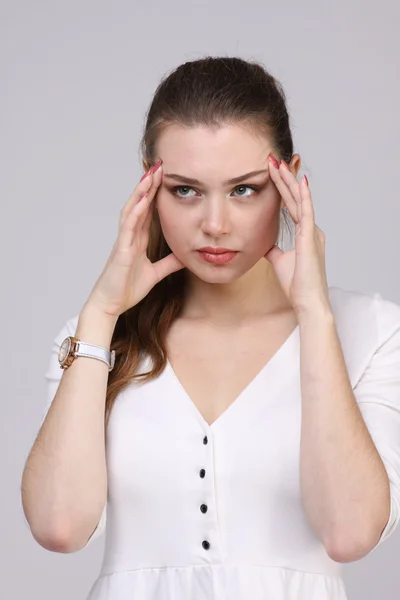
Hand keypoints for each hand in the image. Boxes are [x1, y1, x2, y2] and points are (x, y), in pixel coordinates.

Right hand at [86, 160, 184, 317]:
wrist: (110, 305)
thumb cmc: (127, 289)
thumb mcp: (156, 274)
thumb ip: (169, 263)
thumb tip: (186, 256)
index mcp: (137, 240)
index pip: (147, 211)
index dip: (155, 193)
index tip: (165, 176)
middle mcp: (130, 236)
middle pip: (139, 204)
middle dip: (149, 185)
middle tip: (160, 164)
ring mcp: (124, 242)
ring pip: (132, 210)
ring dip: (141, 192)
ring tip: (150, 174)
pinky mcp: (121, 251)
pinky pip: (128, 228)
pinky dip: (135, 213)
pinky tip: (142, 200)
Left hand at [264, 154, 330, 316]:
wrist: (306, 300)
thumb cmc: (296, 284)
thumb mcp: (279, 261)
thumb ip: (274, 249)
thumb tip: (265, 243)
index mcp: (305, 232)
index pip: (291, 204)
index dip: (281, 188)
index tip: (271, 172)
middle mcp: (310, 228)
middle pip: (295, 198)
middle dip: (284, 178)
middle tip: (273, 159)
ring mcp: (312, 231)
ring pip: (299, 200)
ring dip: (289, 181)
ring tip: (280, 163)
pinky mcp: (311, 237)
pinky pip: (307, 211)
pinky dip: (303, 195)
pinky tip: (299, 181)